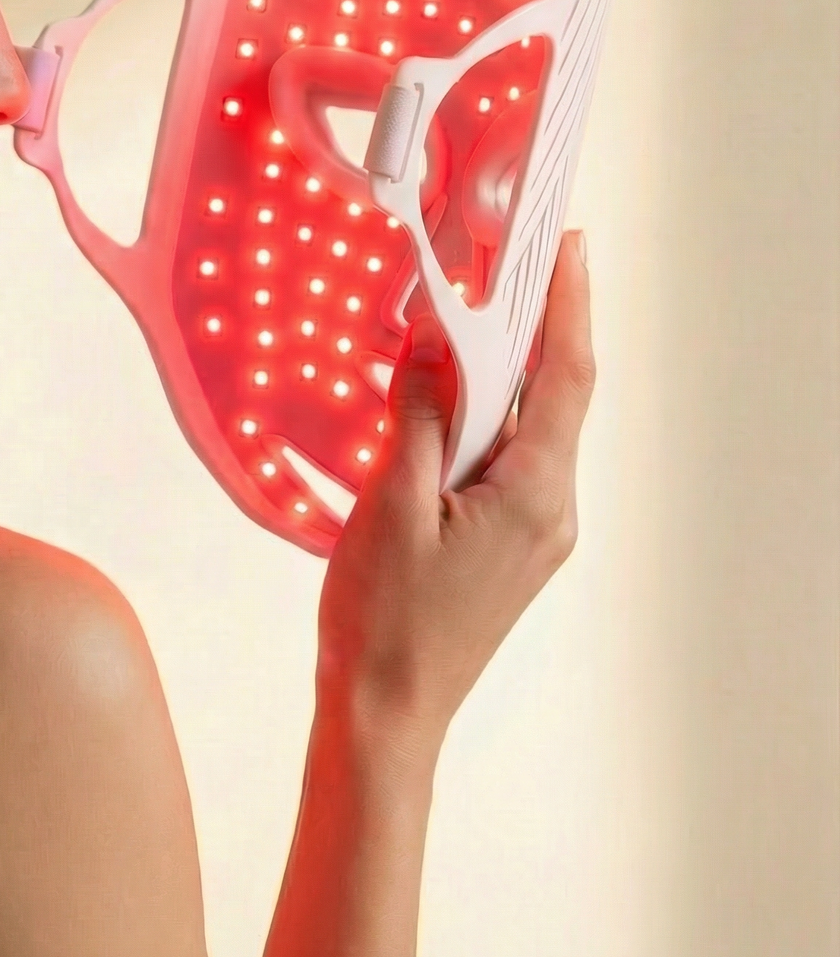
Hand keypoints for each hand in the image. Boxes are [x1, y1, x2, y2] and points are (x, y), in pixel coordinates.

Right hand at [315, 231, 595, 760]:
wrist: (387, 710)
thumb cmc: (385, 617)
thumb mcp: (393, 501)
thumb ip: (419, 414)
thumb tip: (431, 338)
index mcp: (535, 495)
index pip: (566, 378)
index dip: (571, 305)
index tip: (571, 246)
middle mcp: (553, 511)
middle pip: (555, 397)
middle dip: (537, 327)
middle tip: (510, 264)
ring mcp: (537, 532)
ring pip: (529, 430)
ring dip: (502, 374)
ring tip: (465, 322)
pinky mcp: (511, 545)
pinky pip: (508, 462)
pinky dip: (484, 418)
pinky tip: (445, 400)